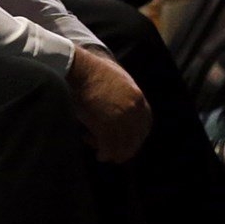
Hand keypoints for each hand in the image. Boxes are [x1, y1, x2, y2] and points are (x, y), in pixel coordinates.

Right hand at [66, 45, 150, 162]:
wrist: (79, 68)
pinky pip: (108, 145)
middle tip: (116, 154)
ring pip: (123, 144)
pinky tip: (99, 154)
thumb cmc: (91, 71)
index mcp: (138, 98)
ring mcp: (120, 117)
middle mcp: (133, 109)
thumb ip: (123, 95)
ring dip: (113, 152)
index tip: (129, 142)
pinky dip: (104, 152)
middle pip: (136, 137)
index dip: (137, 136)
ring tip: (102, 154)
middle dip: (127, 148)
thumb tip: (118, 106)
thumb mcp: (118, 80)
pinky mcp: (105, 124)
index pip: (145, 123)